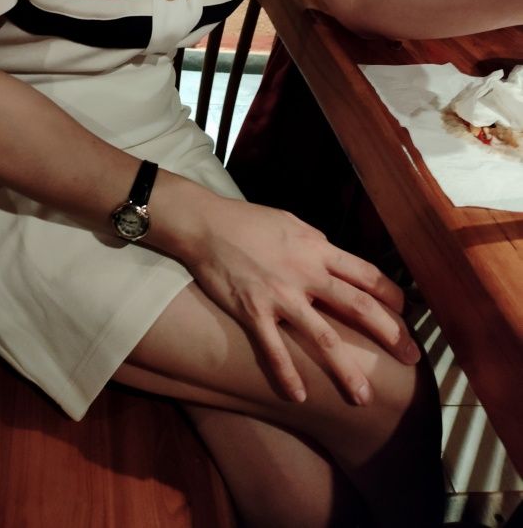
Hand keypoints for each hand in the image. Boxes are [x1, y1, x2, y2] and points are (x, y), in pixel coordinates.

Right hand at [185, 200, 419, 405]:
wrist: (206, 224)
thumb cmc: (248, 221)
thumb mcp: (291, 223)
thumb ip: (315, 244)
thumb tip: (334, 256)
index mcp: (317, 249)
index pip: (366, 274)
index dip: (391, 296)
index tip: (407, 314)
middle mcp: (305, 272)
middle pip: (358, 306)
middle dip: (390, 334)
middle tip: (412, 358)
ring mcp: (280, 294)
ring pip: (322, 336)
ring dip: (346, 370)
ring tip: (363, 397)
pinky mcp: (253, 311)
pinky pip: (274, 349)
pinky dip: (286, 375)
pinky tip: (299, 397)